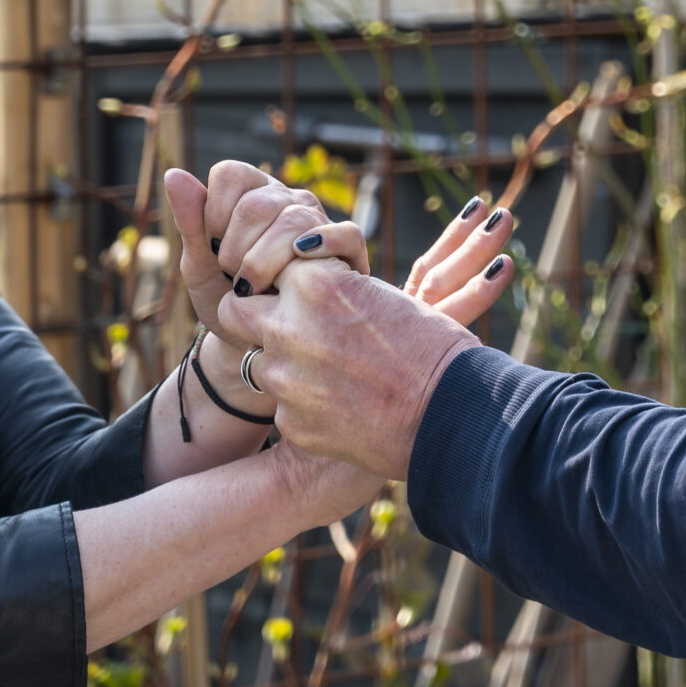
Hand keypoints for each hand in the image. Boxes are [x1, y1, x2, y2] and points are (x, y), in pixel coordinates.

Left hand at [164, 162, 367, 341]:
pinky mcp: (346, 250)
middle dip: (235, 248)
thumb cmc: (226, 299)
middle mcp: (288, 200)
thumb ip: (189, 221)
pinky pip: (346, 234)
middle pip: (258, 203)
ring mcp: (319, 222)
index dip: (214, 211)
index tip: (212, 246)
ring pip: (295, 220)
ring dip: (265, 262)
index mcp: (252, 193)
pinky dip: (323, 246)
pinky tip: (300, 265)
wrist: (253, 343)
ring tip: (256, 288)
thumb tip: (172, 174)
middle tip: (234, 276)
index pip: (231, 173)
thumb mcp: (199, 265)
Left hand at [216, 202, 516, 479]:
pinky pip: (281, 405)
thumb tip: (297, 287)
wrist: (452, 413)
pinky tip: (341, 405)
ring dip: (281, 363)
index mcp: (313, 284)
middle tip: (283, 323)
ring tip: (329, 371)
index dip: (274, 276)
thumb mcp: (377, 294)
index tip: (287, 285)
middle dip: (250, 314)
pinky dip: (303, 403)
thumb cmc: (429, 344)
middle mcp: (288, 327)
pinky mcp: (291, 422)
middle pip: (233, 311)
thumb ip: (327, 290)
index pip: (260, 264)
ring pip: (256, 362)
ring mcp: (285, 379)